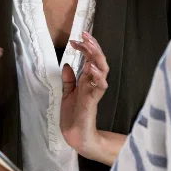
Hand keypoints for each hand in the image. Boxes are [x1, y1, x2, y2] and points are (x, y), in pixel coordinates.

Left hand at [60, 31, 108, 156]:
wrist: (75, 135)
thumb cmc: (73, 115)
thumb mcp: (67, 93)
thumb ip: (69, 80)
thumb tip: (67, 64)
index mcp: (86, 79)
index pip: (89, 58)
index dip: (84, 47)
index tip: (74, 40)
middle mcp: (93, 82)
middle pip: (98, 60)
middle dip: (93, 46)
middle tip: (84, 35)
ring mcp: (95, 90)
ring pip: (103, 69)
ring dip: (97, 56)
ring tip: (90, 45)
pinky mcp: (94, 100)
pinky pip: (100, 86)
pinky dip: (98, 76)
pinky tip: (92, 67)